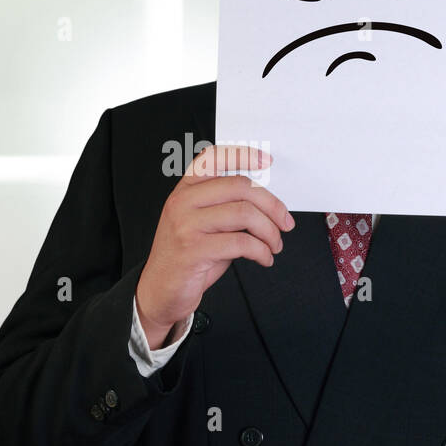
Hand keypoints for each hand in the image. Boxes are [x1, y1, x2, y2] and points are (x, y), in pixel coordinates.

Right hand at [135, 145, 294, 348]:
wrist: (160, 290)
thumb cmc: (188, 257)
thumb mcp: (204, 224)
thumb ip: (227, 207)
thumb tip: (267, 202)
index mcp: (185, 190)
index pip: (213, 158)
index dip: (243, 155)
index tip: (267, 161)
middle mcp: (183, 202)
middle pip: (239, 186)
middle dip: (272, 205)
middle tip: (285, 222)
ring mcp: (186, 225)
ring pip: (244, 213)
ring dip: (269, 232)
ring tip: (274, 244)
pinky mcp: (193, 250)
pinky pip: (241, 243)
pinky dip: (261, 251)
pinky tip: (264, 258)